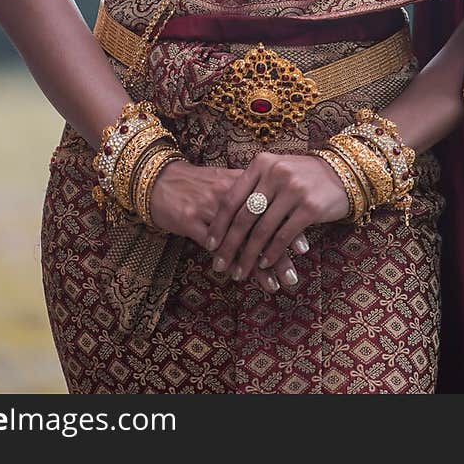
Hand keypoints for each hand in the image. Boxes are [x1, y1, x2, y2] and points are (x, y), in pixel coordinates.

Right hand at [145, 159, 312, 296]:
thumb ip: (249, 192)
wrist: (159, 179)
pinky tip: (239, 277)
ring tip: (274, 285)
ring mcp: (210, 207)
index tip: (304, 248)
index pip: (271, 207)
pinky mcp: (191, 220)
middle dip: (278, 253)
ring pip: (240, 239)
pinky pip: (215, 245)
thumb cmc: (196, 183)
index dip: (287, 227)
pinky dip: (230, 262)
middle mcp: (229, 193)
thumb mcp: (225, 180)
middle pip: (259, 225)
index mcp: (241, 181)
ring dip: (257, 265)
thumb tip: (277, 207)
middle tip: (293, 276)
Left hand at [204, 150, 350, 284]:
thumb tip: (226, 217)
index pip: (232, 198)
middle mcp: (275, 174)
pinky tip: (264, 265)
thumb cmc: (304, 176)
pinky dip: (271, 254)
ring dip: (248, 256)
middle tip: (219, 265)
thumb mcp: (276, 171)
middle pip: (244, 217)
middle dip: (229, 245)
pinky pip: (283, 236)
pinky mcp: (309, 208)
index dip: (219, 224)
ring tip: (240, 272)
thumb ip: (254, 187)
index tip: (209, 245)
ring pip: (262, 230)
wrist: (344, 173)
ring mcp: (293, 190)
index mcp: (262, 164)